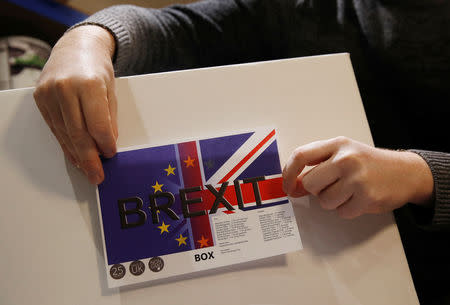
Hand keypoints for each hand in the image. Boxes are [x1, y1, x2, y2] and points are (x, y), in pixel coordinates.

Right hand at [34, 25, 116, 184]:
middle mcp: (65, 88)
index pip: (98, 124)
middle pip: (78, 133)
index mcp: (89, 84)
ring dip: (77, 155)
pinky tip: (74, 155)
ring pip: (64, 133)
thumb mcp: (111, 90)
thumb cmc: (97, 68)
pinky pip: (54, 128)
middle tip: (98, 175)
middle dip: (90, 158)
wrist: (76, 48)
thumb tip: (108, 144)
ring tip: (87, 170)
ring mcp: (49, 93)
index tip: (111, 154)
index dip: (105, 143)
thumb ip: (109, 118)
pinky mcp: (40, 99)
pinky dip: (65, 144)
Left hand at [282, 137, 433, 218]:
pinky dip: (347, 209)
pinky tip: (359, 198)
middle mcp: (346, 159)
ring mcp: (357, 178)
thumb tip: (292, 187)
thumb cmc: (368, 163)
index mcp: (337, 144)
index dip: (288, 173)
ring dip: (333, 201)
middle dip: (316, 190)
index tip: (287, 186)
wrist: (405, 172)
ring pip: (324, 201)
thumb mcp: (342, 156)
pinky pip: (341, 212)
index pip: (301, 156)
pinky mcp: (367, 197)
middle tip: (332, 186)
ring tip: (349, 191)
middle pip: (310, 184)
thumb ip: (316, 167)